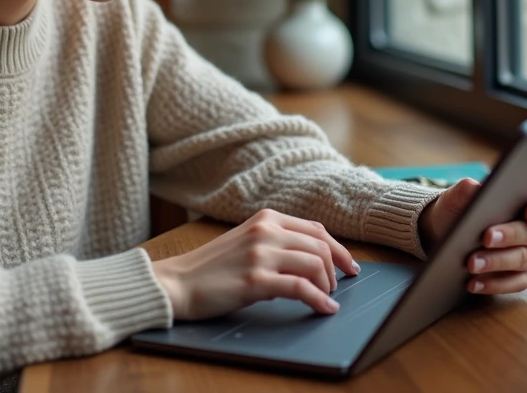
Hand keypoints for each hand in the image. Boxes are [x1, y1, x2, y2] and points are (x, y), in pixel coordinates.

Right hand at [150, 209, 357, 319]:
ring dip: (327, 285)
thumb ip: (275, 242)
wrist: (177, 282)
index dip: (338, 248)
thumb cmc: (211, 267)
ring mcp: (260, 254)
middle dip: (336, 268)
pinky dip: (319, 299)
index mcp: (265, 218)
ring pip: (315, 264)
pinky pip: (301, 288)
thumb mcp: (245, 241)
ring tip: (326, 297)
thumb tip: (312, 260)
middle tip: (338, 286)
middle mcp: (265, 231)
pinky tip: (324, 308)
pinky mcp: (256, 280)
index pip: (316, 229)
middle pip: (320, 245)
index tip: (349, 265)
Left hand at [419, 178, 526, 294]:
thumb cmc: (461, 211)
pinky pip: (513, 283)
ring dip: (496, 261)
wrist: (445, 233)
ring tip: (472, 263)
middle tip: (486, 237)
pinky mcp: (519, 278)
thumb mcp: (458, 197)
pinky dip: (492, 283)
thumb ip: (465, 190)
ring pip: (522, 260)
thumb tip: (473, 187)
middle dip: (510, 235)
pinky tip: (473, 282)